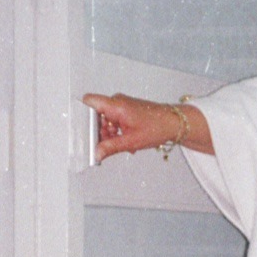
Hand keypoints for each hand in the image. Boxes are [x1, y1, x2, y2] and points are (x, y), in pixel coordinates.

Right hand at [82, 93, 212, 159]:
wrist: (175, 123)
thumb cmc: (158, 126)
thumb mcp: (131, 141)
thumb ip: (111, 147)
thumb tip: (96, 154)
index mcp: (116, 105)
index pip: (89, 102)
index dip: (82, 116)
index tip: (82, 132)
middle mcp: (117, 102)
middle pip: (96, 115)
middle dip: (99, 131)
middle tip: (104, 145)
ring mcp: (122, 105)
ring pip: (105, 119)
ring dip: (109, 134)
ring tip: (120, 144)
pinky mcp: (127, 110)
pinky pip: (114, 120)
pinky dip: (117, 131)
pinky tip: (125, 141)